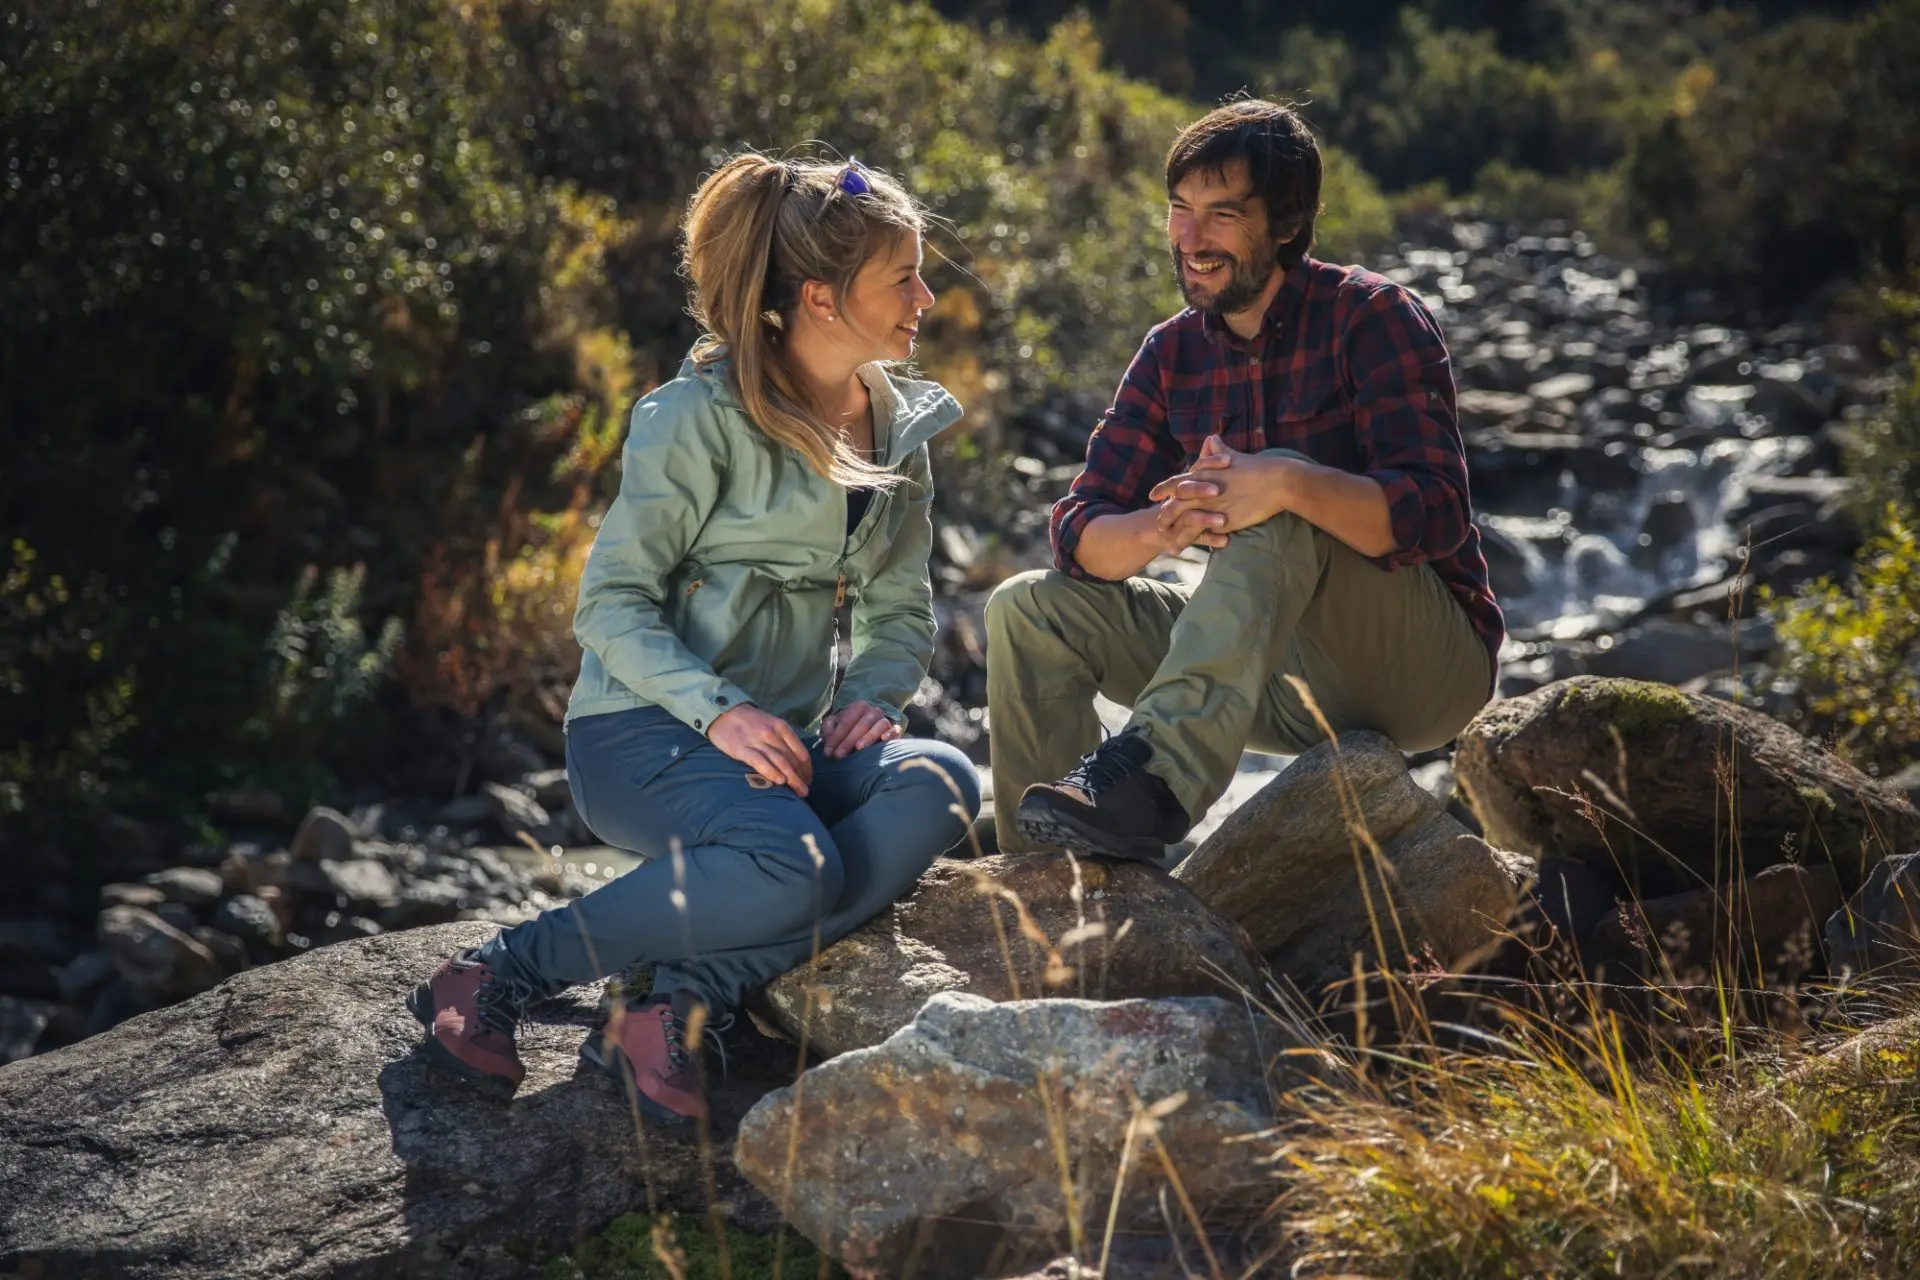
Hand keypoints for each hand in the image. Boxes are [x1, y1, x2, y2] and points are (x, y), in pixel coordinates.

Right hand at [708, 704, 812, 795]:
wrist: (723, 712)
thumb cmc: (750, 720)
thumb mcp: (771, 723)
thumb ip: (783, 739)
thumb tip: (796, 760)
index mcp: (782, 727)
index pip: (801, 752)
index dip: (807, 769)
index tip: (808, 780)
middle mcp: (772, 734)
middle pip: (792, 760)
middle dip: (801, 777)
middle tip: (805, 791)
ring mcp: (757, 741)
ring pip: (780, 763)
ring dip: (792, 779)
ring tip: (799, 792)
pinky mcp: (742, 749)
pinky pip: (760, 762)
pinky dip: (772, 772)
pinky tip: (780, 782)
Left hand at [820, 701, 901, 758]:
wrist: (864, 731)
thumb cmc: (846, 729)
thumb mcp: (833, 726)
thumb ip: (828, 730)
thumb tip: (829, 741)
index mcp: (858, 707)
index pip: (847, 720)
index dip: (837, 736)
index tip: (828, 752)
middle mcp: (873, 711)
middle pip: (862, 724)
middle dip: (849, 740)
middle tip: (839, 755)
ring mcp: (885, 720)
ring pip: (879, 726)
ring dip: (868, 737)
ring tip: (859, 748)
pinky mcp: (895, 730)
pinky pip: (895, 730)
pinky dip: (890, 734)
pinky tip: (883, 740)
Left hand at [1149, 435, 1296, 533]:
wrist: (1276, 481)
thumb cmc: (1258, 468)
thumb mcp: (1234, 456)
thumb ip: (1218, 450)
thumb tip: (1211, 439)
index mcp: (1203, 474)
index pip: (1176, 482)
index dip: (1163, 489)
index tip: (1152, 495)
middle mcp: (1201, 490)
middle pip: (1174, 504)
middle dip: (1164, 515)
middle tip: (1158, 524)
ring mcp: (1208, 506)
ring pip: (1182, 520)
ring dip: (1173, 532)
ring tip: (1166, 542)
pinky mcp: (1218, 520)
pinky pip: (1197, 533)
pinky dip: (1187, 541)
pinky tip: (1181, 548)